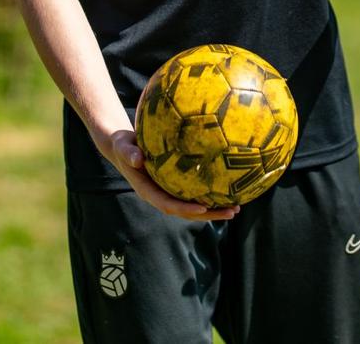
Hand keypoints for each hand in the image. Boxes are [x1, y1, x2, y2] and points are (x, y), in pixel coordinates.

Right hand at [96, 128, 238, 220]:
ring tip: (236, 208)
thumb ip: (129, 152)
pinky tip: (228, 192)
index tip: (203, 208)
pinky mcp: (174, 186)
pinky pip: (193, 194)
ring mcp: (167, 193)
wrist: (124, 147)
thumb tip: (138, 158)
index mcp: (148, 190)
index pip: (168, 204)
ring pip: (192, 207)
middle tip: (231, 212)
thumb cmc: (124, 145)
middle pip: (186, 212)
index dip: (185, 209)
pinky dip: (210, 196)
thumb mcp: (123, 146)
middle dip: (208, 214)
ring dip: (214, 209)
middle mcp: (160, 195)